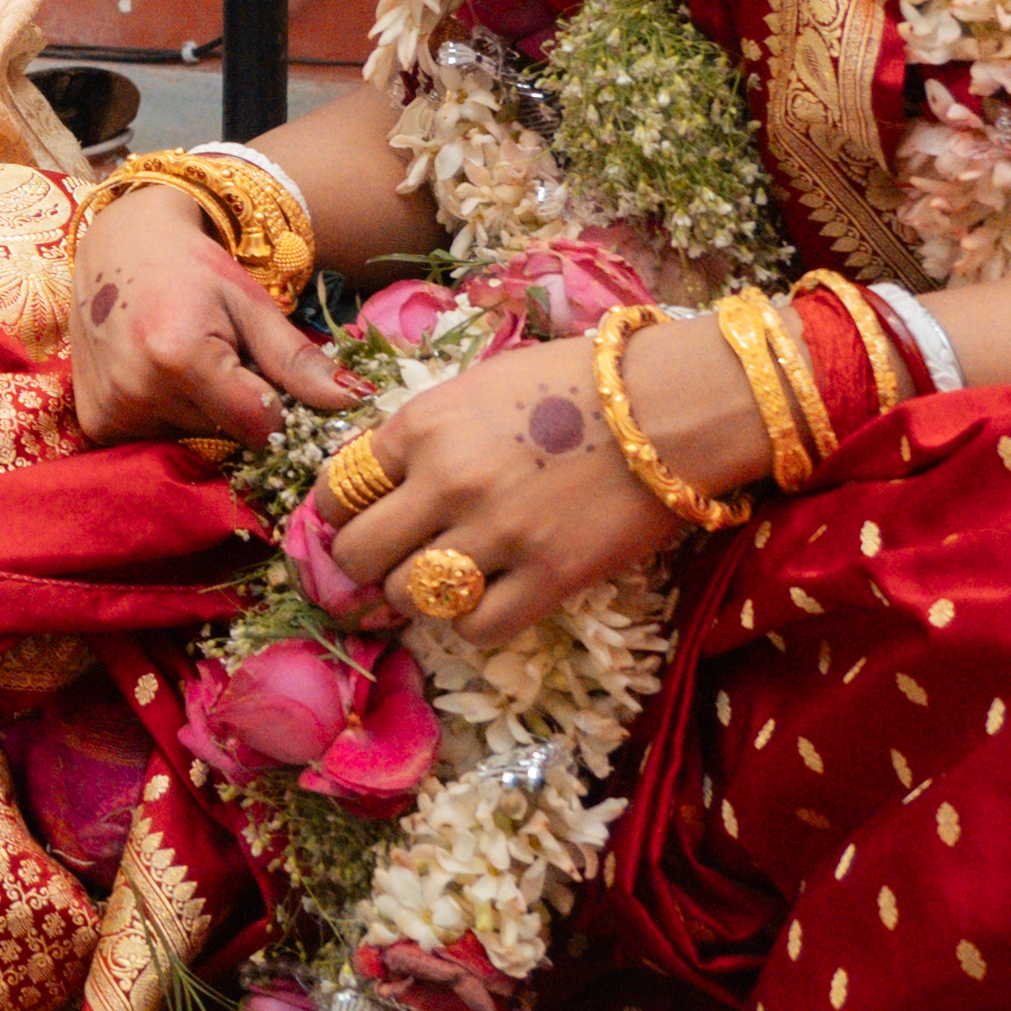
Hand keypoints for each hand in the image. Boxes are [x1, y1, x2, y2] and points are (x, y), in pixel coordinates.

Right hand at [69, 184, 354, 445]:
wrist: (116, 244)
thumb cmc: (190, 268)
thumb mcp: (250, 303)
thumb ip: (298, 360)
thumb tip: (356, 399)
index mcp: (179, 356)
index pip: (257, 426)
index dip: (274, 408)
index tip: (265, 375)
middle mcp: (137, 390)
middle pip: (223, 436)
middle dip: (236, 408)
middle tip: (222, 359)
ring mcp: (110, 410)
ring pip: (191, 440)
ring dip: (201, 414)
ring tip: (187, 364)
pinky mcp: (94, 421)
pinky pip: (153, 440)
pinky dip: (167, 418)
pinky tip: (159, 377)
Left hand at [319, 335, 688, 645]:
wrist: (671, 405)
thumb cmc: (578, 382)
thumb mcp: (481, 385)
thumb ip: (427, 432)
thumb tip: (380, 480)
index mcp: (423, 424)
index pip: (338, 490)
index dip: (341, 515)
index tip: (357, 523)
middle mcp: (447, 480)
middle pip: (357, 554)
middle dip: (366, 565)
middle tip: (391, 564)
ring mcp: (496, 533)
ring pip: (410, 597)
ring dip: (419, 596)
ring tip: (445, 581)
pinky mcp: (548, 578)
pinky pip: (476, 629)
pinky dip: (472, 623)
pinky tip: (489, 601)